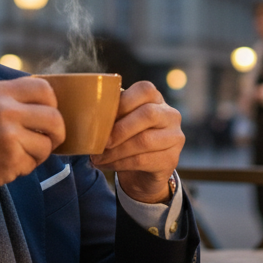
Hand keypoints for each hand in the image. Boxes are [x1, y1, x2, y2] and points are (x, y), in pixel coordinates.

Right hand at [0, 78, 65, 197]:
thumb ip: (8, 99)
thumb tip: (43, 102)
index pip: (44, 89)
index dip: (52, 105)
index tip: (46, 118)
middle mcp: (4, 109)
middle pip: (54, 118)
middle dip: (56, 134)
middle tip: (46, 142)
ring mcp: (8, 133)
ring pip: (46, 144)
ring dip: (37, 155)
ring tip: (15, 156)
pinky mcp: (10, 158)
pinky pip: (33, 164)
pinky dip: (23, 168)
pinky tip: (3, 166)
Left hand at [90, 81, 183, 203]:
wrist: (142, 172)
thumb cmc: (127, 139)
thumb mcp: (120, 121)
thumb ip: (111, 112)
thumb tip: (88, 110)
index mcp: (156, 99)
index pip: (145, 90)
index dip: (123, 102)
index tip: (102, 117)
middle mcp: (170, 115)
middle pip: (148, 114)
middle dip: (119, 129)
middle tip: (100, 142)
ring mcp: (175, 137)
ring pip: (144, 141)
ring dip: (116, 151)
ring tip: (97, 157)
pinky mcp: (171, 159)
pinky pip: (143, 160)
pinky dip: (119, 163)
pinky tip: (105, 165)